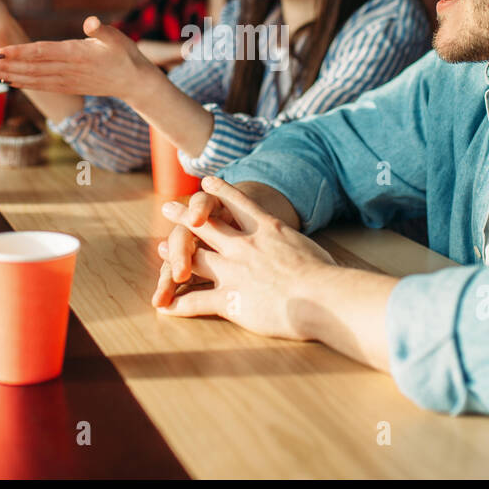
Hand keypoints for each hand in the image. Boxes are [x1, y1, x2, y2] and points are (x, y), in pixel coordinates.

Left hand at [0, 16, 151, 101]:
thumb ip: (101, 30)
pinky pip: (40, 85)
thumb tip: (91, 22)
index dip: (18, 53)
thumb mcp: (117, 38)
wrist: (134, 83)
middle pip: (31, 68)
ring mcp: (66, 81)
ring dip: (9, 75)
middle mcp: (67, 70)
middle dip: (5, 66)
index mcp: (76, 54)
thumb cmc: (125, 55)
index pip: (42, 53)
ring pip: (32, 79)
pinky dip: (23, 83)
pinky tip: (8, 80)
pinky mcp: (67, 86)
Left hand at [154, 176, 336, 339]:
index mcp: (268, 229)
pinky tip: (166, 307)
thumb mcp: (310, 249)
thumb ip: (297, 248)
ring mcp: (234, 271)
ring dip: (176, 254)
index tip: (206, 181)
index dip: (220, 191)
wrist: (323, 297)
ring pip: (195, 257)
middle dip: (185, 215)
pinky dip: (179, 304)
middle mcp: (245, 245)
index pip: (239, 203)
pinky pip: (196, 300)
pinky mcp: (230, 299)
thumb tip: (305, 256)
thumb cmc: (328, 276)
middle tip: (168, 207)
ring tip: (160, 249)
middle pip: (207, 225)